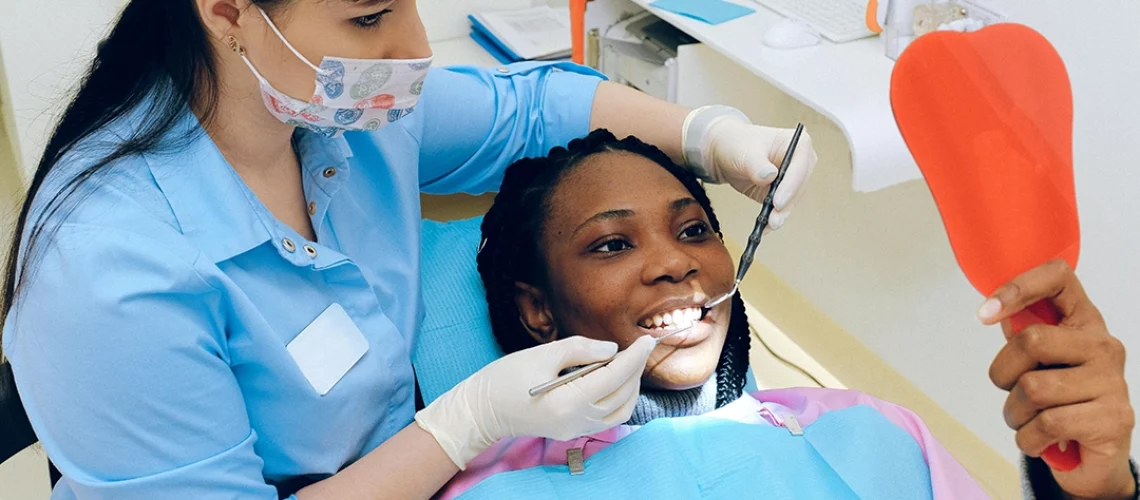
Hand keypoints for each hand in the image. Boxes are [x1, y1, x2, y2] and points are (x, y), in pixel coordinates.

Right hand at [415, 335, 655, 468]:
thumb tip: (612, 349)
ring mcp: (576, 430)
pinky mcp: (572, 432)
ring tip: (626, 363)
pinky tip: (613, 381)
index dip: (635, 357)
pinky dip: (619, 399)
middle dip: (636, 369)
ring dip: (630, 386)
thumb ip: (580, 349)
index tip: (647, 339)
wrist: (482, 410)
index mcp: (570, 401)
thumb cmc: (506, 378)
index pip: (616, 377)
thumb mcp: (542, 354)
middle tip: (637, 347)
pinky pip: (609, 418)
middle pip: (623, 394)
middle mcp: (577, 420)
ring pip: (622, 410)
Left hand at [684, 106, 817, 230]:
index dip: (790, 185)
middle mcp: (799, 161)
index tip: (778, 201)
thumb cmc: (737, 143)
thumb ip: (757, 164)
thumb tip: (769, 176)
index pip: (799, 166)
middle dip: (786, 205)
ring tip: (769, 225)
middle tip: (774, 219)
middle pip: (799, 187)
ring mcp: (792, 179)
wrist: (723, 152)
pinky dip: (773, 218)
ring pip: (792, 201)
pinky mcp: (782, 193)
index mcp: (797, 143)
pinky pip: (781, 208)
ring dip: (781, 214)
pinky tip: (765, 227)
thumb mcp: (745, 152)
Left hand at [979, 260, 1135, 498]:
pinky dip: (1028, 438)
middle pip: (1030, 340)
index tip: (985, 313)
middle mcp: (1104, 346)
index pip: (1058, 278)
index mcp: (1084, 323)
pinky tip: (1040, 440)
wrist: (1094, 460)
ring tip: (1029, 421)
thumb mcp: (1039, 363)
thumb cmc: (1061, 404)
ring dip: (1014, 413)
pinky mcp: (1113, 419)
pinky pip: (1046, 423)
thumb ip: (1023, 334)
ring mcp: (1112, 382)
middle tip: (1012, 392)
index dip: (1017, 288)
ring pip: (1032, 387)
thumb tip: (994, 310)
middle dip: (1003, 374)